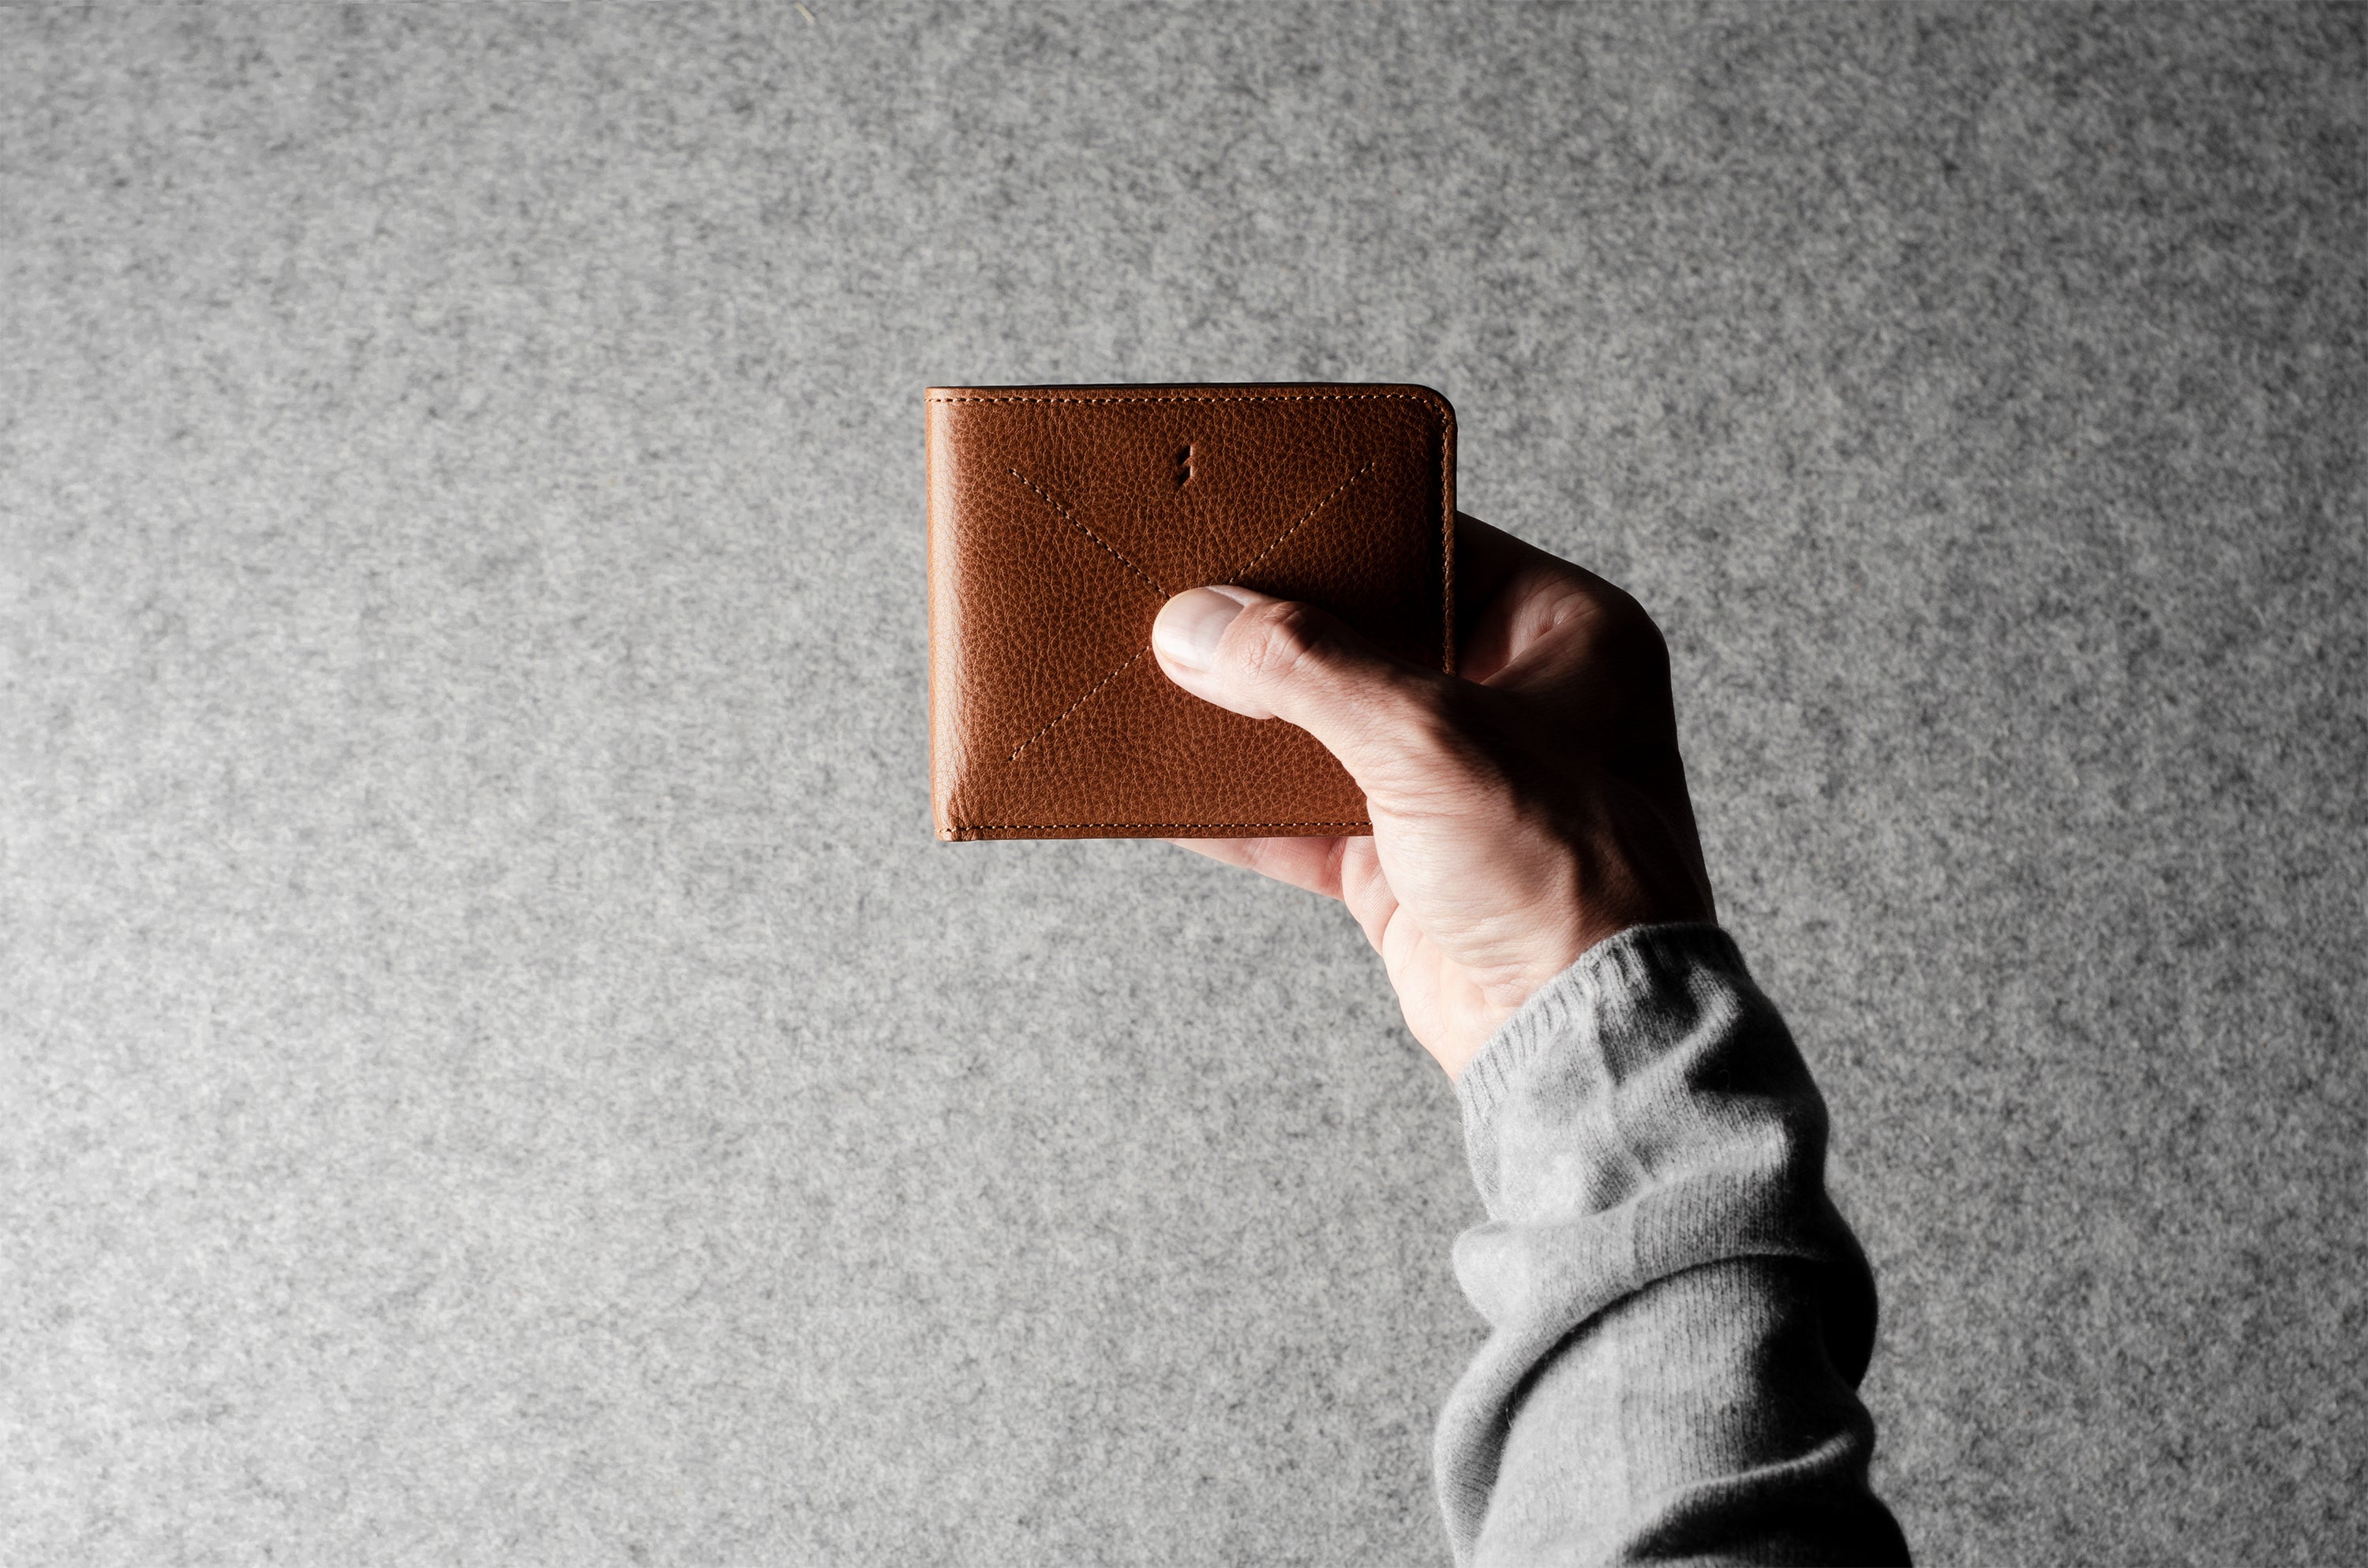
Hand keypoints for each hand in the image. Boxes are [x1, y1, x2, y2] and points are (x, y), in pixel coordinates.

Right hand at [1150, 514, 1715, 1079]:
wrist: (1579, 1033)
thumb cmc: (1563, 869)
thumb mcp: (1425, 735)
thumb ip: (1304, 667)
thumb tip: (1197, 624)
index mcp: (1568, 635)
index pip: (1440, 548)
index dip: (1347, 532)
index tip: (1255, 516)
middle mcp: (1519, 701)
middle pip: (1373, 639)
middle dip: (1280, 630)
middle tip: (1190, 593)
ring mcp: (1462, 787)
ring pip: (1331, 730)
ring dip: (1250, 721)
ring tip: (1161, 680)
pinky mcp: (1411, 864)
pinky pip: (1307, 820)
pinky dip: (1241, 812)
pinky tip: (1171, 791)